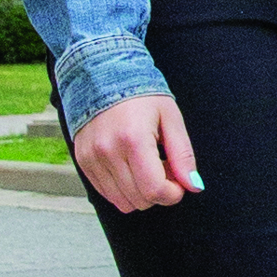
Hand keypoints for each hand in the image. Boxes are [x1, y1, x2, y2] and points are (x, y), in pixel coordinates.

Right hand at [71, 86, 201, 212]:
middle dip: (159, 191)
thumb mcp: (170, 118)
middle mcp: (108, 152)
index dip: (173, 194)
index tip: (179, 182)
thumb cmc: (141, 94)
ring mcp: (92, 159)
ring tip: (146, 166)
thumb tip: (193, 185)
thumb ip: (183, 155)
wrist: (102, 75)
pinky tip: (130, 166)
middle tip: (163, 166)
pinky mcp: (83, 162)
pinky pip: (107, 194)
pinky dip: (123, 189)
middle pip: (140, 200)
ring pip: (122, 202)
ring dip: (140, 192)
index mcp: (133, 139)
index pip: (155, 190)